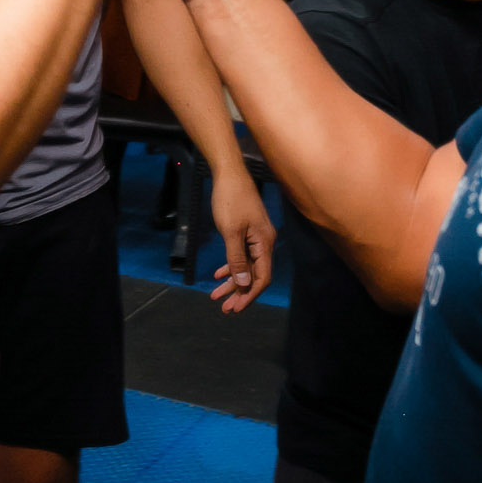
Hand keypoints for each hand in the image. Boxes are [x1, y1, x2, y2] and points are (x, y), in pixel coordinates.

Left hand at [208, 170, 274, 312]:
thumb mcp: (231, 232)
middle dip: (239, 292)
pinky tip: (219, 274)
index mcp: (264, 243)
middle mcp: (264, 242)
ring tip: (217, 296)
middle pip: (254, 275)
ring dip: (232, 282)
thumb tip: (243, 282)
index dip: (250, 294)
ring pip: (246, 266)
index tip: (236, 308)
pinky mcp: (247, 232)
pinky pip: (241, 255)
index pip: (262, 277)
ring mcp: (256, 237)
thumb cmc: (230, 200)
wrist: (229, 174)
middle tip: (225, 308)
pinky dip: (231, 266)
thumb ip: (236, 258)